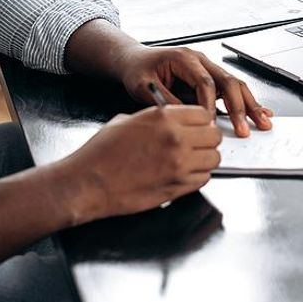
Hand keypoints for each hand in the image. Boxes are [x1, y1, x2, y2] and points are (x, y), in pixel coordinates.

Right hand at [64, 106, 221, 218]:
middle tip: (197, 143)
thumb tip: (171, 121)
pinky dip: (198, 177)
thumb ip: (155, 119)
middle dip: (207, 139)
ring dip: (205, 159)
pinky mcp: (177, 187)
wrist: (88, 182)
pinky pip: (204, 179)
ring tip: (191, 160)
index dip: (200, 121)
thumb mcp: (127, 121)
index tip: (196, 126)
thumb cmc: (101, 153)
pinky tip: (183, 174)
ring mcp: (179, 165)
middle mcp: (176, 139)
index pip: (203, 114)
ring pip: (214, 158)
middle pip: (214, 136)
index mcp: (163, 117)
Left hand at [117, 46, 272, 136]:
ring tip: (263, 121)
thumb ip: (164, 101)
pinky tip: (259, 111)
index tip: (211, 125)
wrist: (135, 59)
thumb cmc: (138, 70)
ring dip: (250, 104)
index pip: (204, 82)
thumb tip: (186, 119)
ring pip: (235, 84)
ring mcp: (208, 68)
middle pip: (228, 81)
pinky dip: (245, 101)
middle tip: (244, 128)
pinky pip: (231, 89)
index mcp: (184, 58)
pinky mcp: (210, 78)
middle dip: (239, 106)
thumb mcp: (143, 86)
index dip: (210, 105)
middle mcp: (200, 61)